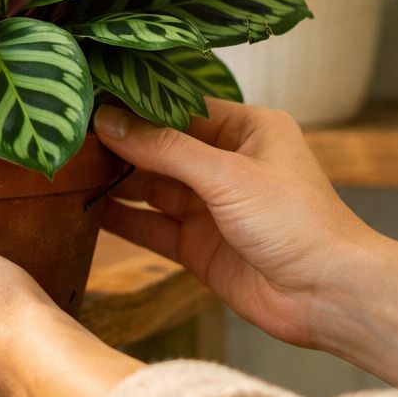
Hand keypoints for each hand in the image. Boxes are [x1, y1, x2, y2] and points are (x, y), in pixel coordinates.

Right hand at [96, 99, 376, 349]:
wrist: (329, 296)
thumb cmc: (298, 223)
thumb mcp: (228, 175)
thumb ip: (165, 149)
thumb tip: (109, 122)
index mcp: (248, 129)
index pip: (180, 107)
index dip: (137, 105)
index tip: (90, 100)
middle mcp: (228, 164)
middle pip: (160, 147)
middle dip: (119, 145)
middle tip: (68, 137)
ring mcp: (212, 207)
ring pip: (151, 188)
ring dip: (115, 183)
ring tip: (68, 171)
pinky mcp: (199, 247)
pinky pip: (152, 227)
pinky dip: (122, 221)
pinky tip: (87, 211)